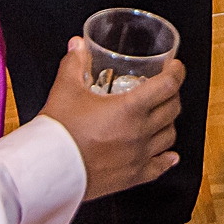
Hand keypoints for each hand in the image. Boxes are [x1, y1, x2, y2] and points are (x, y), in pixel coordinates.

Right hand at [40, 40, 183, 199]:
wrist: (48, 169)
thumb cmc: (57, 133)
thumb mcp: (65, 90)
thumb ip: (74, 64)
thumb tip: (78, 46)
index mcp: (130, 109)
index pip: (168, 85)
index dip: (176, 72)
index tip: (175, 67)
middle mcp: (140, 133)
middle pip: (172, 109)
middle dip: (172, 94)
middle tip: (164, 88)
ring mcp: (138, 157)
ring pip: (169, 136)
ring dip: (168, 123)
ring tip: (160, 116)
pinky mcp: (132, 177)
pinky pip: (159, 167)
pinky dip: (167, 158)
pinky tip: (168, 155)